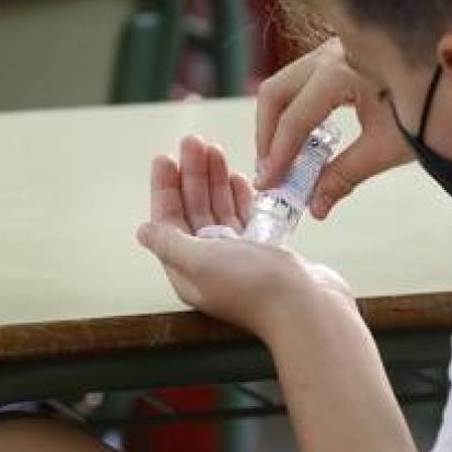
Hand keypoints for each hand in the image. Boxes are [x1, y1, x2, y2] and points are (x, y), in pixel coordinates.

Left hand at [137, 136, 356, 341]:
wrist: (307, 309)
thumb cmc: (255, 288)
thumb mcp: (200, 261)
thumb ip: (169, 243)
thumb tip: (143, 231)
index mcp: (188, 270)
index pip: (168, 221)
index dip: (165, 188)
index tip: (166, 158)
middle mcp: (211, 264)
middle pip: (194, 211)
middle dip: (192, 175)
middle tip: (194, 142)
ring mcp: (240, 259)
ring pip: (220, 211)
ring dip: (215, 180)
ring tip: (215, 150)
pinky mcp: (266, 254)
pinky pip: (247, 218)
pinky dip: (240, 197)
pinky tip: (237, 178)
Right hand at [255, 38, 412, 218]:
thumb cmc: (435, 103)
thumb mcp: (387, 146)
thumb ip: (344, 175)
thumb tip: (316, 206)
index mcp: (341, 70)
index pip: (295, 119)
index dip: (278, 156)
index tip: (268, 185)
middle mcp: (331, 53)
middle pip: (276, 93)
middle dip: (267, 135)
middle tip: (270, 173)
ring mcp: (336, 48)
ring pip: (287, 84)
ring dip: (280, 122)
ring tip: (285, 160)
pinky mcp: (344, 53)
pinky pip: (306, 81)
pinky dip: (298, 109)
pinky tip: (309, 139)